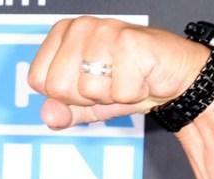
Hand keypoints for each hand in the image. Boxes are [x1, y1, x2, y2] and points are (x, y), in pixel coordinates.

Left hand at [27, 17, 209, 129]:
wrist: (176, 78)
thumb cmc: (130, 83)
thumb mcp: (88, 103)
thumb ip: (63, 111)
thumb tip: (49, 117)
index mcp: (62, 34)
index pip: (38, 80)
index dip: (64, 96)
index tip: (88, 84)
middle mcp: (80, 26)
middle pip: (58, 86)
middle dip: (86, 98)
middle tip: (110, 83)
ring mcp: (104, 31)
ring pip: (87, 90)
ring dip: (111, 96)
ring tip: (127, 78)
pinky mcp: (130, 42)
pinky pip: (118, 92)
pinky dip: (133, 94)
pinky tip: (142, 78)